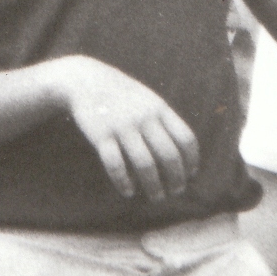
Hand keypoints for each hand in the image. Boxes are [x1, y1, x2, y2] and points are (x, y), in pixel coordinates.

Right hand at [55, 56, 201, 201]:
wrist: (84, 79)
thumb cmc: (122, 95)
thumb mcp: (146, 99)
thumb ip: (164, 121)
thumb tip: (186, 157)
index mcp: (158, 107)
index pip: (185, 138)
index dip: (191, 160)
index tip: (190, 174)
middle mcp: (142, 117)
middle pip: (168, 155)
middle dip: (176, 179)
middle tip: (175, 191)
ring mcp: (121, 125)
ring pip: (145, 165)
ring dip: (154, 186)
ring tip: (156, 196)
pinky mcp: (101, 134)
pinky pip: (116, 165)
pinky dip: (123, 182)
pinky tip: (128, 191)